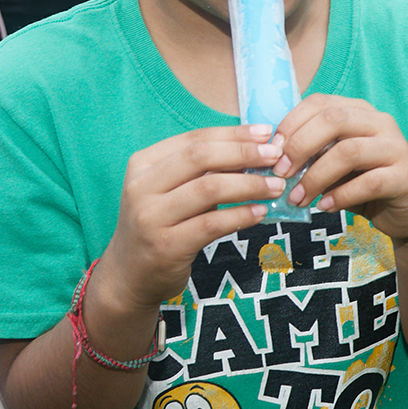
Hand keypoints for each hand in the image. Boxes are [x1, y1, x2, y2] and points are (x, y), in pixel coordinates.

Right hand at [101, 125, 285, 314]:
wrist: (130, 275)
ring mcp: (151, 217)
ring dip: (249, 185)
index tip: (266, 133)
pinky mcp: (166, 245)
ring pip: (209, 189)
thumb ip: (203, 170)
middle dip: (244, 153)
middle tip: (276, 157)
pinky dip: (241, 215)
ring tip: (275, 186)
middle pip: (201, 158)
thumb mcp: (171, 191)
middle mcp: (142, 187)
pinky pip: (212, 224)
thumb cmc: (161, 225)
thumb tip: (255, 150)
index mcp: (144, 164)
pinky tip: (261, 212)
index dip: (233, 134)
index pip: (194, 139)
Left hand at [270, 94, 407, 243]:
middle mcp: (381, 123)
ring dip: (316, 177)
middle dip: (300, 146)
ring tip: (298, 198)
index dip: (292, 123)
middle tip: (280, 174)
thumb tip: (272, 158)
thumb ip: (313, 153)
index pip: (320, 103)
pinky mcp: (406, 176)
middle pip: (334, 120)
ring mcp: (396, 147)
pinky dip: (341, 196)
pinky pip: (368, 182)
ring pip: (348, 151)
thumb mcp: (336, 163)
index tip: (271, 151)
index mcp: (361, 112)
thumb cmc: (366, 184)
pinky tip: (325, 207)